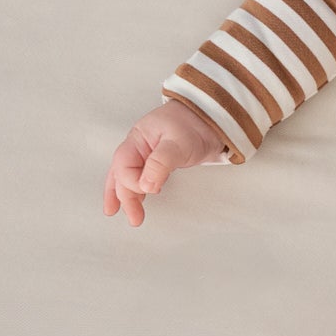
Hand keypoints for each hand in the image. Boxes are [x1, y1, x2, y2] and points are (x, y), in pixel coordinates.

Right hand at [103, 100, 228, 227]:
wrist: (213, 117)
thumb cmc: (194, 124)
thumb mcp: (178, 143)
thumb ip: (160, 163)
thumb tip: (146, 186)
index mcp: (138, 138)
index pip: (124, 165)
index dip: (132, 182)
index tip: (149, 190)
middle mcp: (139, 146)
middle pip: (122, 174)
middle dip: (125, 197)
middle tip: (134, 218)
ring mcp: (148, 153)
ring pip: (128, 176)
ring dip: (128, 196)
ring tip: (130, 215)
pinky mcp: (160, 159)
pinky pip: (142, 175)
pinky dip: (138, 188)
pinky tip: (141, 198)